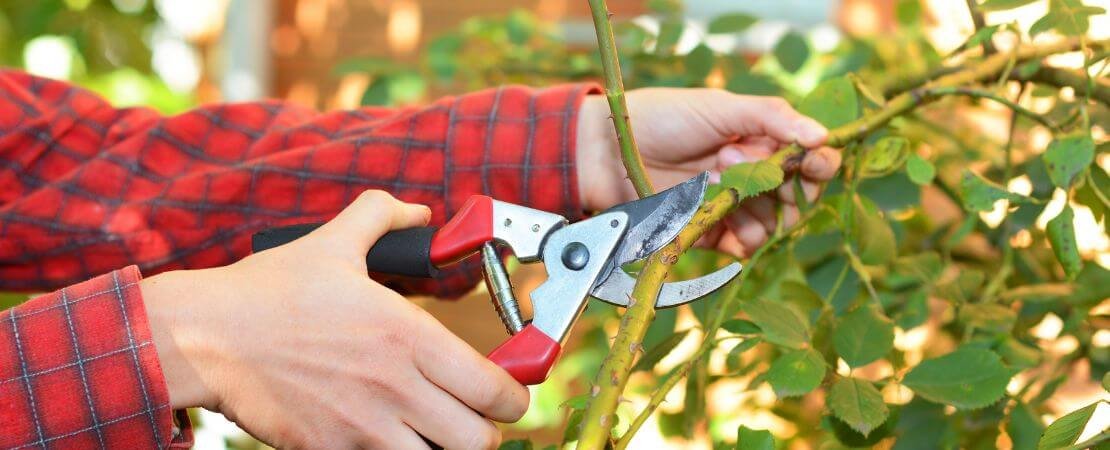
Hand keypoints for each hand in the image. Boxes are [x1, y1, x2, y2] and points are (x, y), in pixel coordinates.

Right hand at [141, 191, 527, 448]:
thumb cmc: (268, 292)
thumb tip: (419, 213)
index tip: (509, 394)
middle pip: (478, 440)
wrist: (204, 337)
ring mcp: (363, 427)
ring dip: (443, 449)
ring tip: (433, 432)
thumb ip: (382, 216)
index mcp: (408, 336)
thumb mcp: (333, 242)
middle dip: (485, 431)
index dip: (514, 397)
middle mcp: (394, 386)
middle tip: (473, 417)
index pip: (493, 389)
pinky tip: (390, 439)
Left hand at [576, 88, 841, 256]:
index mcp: (762, 140)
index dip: (819, 163)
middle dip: (782, 184)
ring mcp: (733, 206)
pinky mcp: (711, 232)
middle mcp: (753, 175)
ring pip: (774, 224)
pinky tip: (721, 214)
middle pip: (797, 197)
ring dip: (755, 204)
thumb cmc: (664, 118)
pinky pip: (745, 246)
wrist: (610, 151)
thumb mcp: (721, 107)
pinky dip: (743, 236)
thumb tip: (823, 135)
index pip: (810, 160)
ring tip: (715, 176)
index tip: (814, 161)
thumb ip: (772, 117)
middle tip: (736, 158)